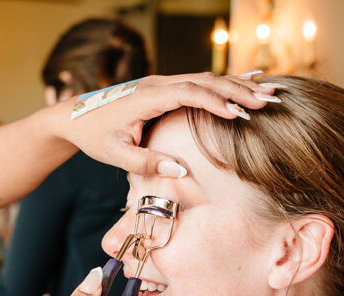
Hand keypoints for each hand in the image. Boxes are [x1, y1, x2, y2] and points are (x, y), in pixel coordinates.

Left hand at [58, 72, 276, 176]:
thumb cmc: (95, 137)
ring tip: (267, 93)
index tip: (239, 114)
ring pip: (204, 78)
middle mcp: (156, 84)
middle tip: (267, 101)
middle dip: (236, 90)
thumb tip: (180, 171)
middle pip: (203, 80)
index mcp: (145, 97)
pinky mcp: (164, 87)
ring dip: (235, 85)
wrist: (75, 117)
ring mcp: (161, 83)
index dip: (215, 101)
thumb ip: (146, 163)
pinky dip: (223, 84)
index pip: (187, 93)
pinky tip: (246, 84)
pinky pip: (198, 82)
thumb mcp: (116, 156)